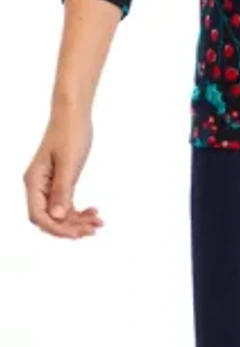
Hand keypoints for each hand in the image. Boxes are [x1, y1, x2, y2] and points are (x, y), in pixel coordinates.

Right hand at [23, 105, 103, 239]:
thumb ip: (63, 190)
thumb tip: (57, 217)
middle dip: (70, 227)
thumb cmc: (70, 132)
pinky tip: (93, 211)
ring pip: (59, 212)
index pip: (38, 216)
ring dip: (77, 220)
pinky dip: (78, 209)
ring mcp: (48, 184)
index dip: (56, 228)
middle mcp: (38, 185)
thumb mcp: (69, 162)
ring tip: (98, 222)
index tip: (77, 234)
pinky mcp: (59, 180)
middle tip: (93, 229)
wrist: (74, 113)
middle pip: (49, 218)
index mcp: (34, 181)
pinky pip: (65, 202)